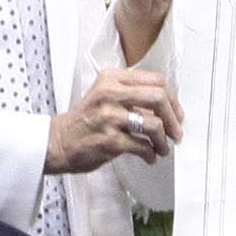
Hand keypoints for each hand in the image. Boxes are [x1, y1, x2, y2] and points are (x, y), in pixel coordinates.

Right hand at [47, 66, 181, 173]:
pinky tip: (149, 156)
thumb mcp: (105, 95)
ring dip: (164, 140)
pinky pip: (143, 147)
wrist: (60, 141)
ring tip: (163, 148)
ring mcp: (109, 117)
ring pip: (153, 124)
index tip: (176, 113)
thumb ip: (132, 94)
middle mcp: (110, 94)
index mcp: (112, 79)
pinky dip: (151, 154)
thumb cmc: (87, 120)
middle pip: (158, 97)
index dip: (172, 98)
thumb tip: (168, 107)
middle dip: (173, 118)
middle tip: (175, 132)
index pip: (155, 80)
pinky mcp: (109, 141)